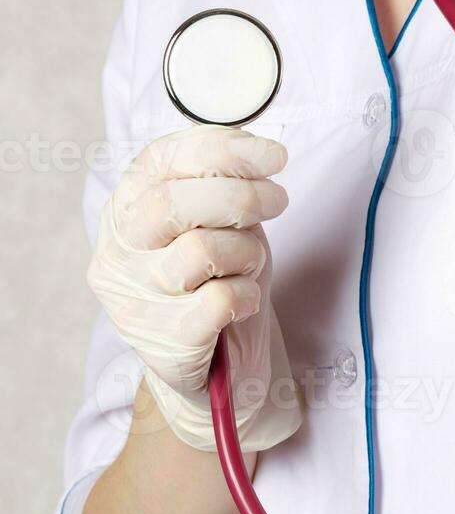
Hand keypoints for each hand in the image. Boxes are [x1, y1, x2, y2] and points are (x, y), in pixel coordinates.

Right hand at [87, 124, 302, 451]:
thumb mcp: (218, 218)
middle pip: (171, 204)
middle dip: (239, 195)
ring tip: (249, 261)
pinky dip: (246, 294)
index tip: (274, 155)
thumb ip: (223, 183)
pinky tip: (244, 299)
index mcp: (125, 205)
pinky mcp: (164, 342)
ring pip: (201, 251)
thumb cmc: (214, 276)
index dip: (224, 149)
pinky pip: (220, 301)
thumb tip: (258, 150)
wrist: (212, 364)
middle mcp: (118, 250)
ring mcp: (134, 299)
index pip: (162, 160)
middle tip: (278, 201)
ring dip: (246, 250)